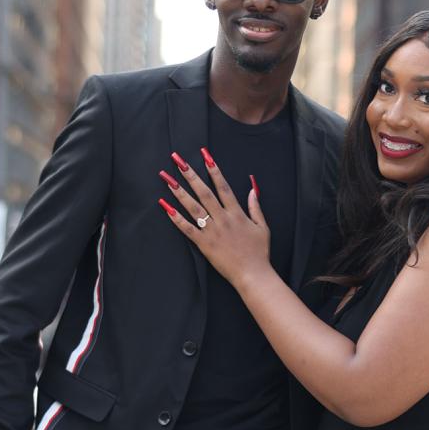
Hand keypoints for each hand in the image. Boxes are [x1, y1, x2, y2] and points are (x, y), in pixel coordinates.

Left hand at [159, 147, 271, 288]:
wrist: (253, 274)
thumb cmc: (259, 252)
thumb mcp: (262, 227)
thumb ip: (256, 207)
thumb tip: (253, 189)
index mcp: (237, 213)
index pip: (223, 186)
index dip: (214, 169)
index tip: (205, 155)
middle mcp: (223, 219)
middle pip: (204, 192)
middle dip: (190, 174)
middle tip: (178, 160)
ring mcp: (212, 231)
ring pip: (193, 207)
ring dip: (179, 191)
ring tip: (167, 178)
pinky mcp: (204, 244)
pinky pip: (187, 229)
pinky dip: (176, 218)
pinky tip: (165, 206)